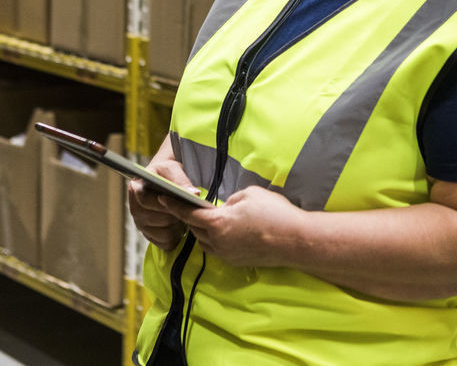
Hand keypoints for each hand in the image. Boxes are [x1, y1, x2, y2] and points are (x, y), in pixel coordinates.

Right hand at [127, 157, 196, 250]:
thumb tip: (194, 193)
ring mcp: (141, 224)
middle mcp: (135, 208)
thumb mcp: (173, 169)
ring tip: (182, 214)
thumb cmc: (166, 173)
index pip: (146, 201)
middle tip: (185, 207)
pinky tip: (178, 224)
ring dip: (177, 225)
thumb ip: (181, 180)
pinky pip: (166, 243)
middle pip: (157, 219)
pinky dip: (176, 236)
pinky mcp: (150, 236)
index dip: (164, 203)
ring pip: (164, 233)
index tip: (179, 201)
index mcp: (135, 189)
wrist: (164, 180)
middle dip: (174, 214)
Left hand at [161, 185, 305, 267]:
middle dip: (192, 218)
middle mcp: (217, 242)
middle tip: (193, 206)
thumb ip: (230, 200)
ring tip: (212, 220)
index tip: (161, 197)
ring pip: (206, 242)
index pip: (188, 213)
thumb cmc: (274, 213)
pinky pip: (219, 250)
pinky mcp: (237, 262)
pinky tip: (229, 232)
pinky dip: (218, 240)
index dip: (173, 204)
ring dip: (205, 231)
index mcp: (217, 223)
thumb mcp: (248, 194)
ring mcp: (227, 255)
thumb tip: (225, 207)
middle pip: (196, 229)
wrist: (295, 240)